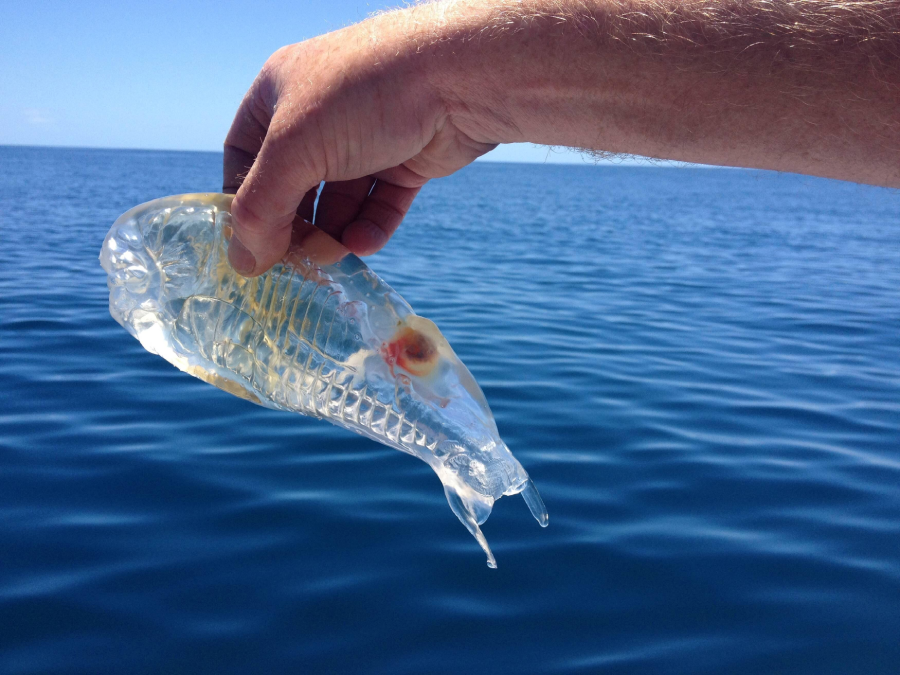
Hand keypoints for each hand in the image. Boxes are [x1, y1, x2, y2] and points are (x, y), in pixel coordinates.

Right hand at [223, 9, 497, 275]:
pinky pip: (379, 205)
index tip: (248, 245)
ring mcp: (365, 138)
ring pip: (338, 202)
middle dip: (293, 227)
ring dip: (333, 234)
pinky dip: (370, 228)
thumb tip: (244, 264)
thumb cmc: (362, 96)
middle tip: (295, 263)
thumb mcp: (293, 150)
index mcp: (279, 94)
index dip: (242, 202)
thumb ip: (260, 208)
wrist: (457, 77)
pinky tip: (364, 245)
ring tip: (334, 257)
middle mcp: (319, 115)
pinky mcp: (406, 160)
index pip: (244, 156)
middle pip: (292, 186)